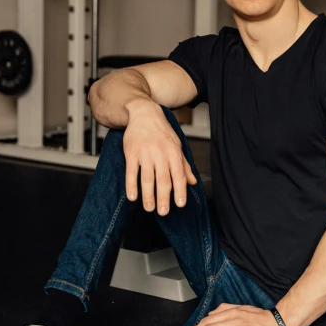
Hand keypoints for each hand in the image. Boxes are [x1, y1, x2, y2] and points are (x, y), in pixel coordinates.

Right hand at [124, 100, 196, 214]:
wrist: (144, 113)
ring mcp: (145, 153)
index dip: (180, 190)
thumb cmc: (162, 132)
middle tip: (163, 212)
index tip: (180, 205)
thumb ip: (184, 165)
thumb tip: (193, 182)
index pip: (179, 175)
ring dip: (148, 195)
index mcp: (174, 152)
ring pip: (147, 178)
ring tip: (149, 208)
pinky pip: (131, 172)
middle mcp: (160, 153)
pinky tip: (133, 197)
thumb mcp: (177, 145)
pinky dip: (132, 185)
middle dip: (164, 197)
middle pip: (163, 179)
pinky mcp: (131, 152)